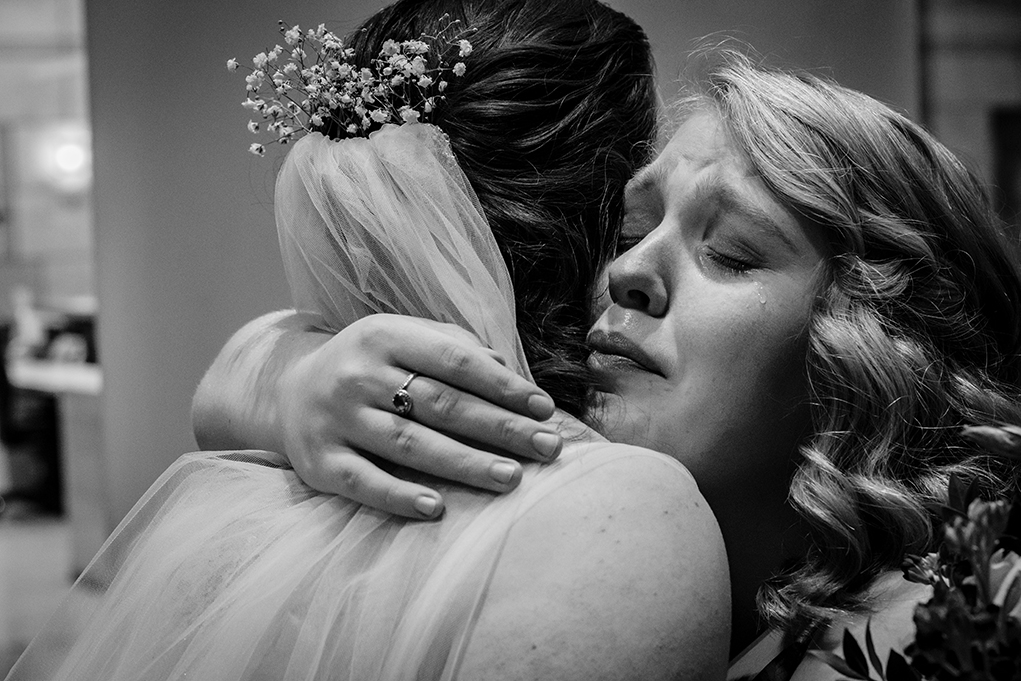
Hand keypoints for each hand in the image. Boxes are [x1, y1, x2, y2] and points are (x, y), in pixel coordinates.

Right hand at [279, 314, 563, 518]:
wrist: (288, 391)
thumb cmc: (369, 366)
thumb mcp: (404, 338)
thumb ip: (454, 348)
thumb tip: (508, 373)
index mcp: (384, 336)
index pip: (455, 361)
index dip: (503, 387)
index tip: (544, 409)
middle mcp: (357, 375)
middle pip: (440, 405)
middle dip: (500, 428)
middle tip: (547, 448)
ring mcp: (336, 420)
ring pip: (409, 444)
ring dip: (464, 463)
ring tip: (511, 478)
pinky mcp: (319, 462)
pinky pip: (363, 482)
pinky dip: (398, 497)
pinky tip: (436, 509)